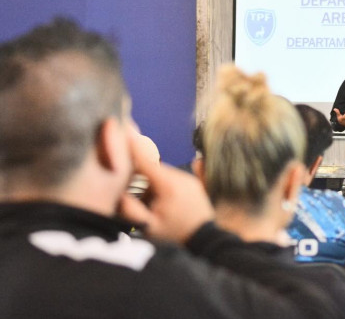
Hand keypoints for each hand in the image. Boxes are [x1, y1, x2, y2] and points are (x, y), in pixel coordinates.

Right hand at [119, 127, 214, 243]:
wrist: (204, 238)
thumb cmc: (175, 234)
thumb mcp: (149, 226)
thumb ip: (130, 209)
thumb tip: (117, 192)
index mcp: (169, 185)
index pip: (146, 161)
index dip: (132, 146)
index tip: (123, 129)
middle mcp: (181, 177)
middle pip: (152, 168)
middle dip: (140, 174)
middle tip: (130, 187)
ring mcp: (190, 178)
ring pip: (162, 173)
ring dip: (152, 181)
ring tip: (151, 201)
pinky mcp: (194, 182)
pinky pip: (172, 177)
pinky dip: (162, 184)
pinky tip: (162, 200)